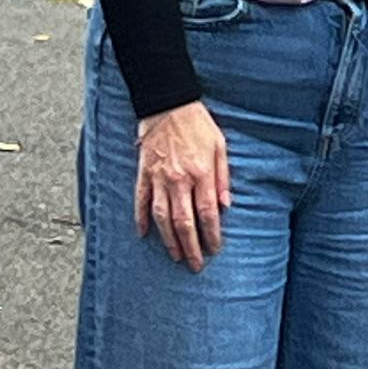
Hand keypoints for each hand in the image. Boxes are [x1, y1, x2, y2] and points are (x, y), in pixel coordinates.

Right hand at [134, 100, 230, 272]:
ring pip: (162, 217)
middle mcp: (179, 179)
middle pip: (184, 221)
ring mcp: (159, 178)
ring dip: (169, 240)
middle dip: (191, 246)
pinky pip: (141, 201)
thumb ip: (223, 176)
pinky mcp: (144, 173)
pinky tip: (143, 234)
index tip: (215, 248)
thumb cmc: (197, 124)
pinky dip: (141, 219)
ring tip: (175, 255)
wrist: (168, 103)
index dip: (211, 234)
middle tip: (195, 264)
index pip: (207, 213)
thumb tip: (226, 204)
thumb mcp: (220, 145)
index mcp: (201, 173)